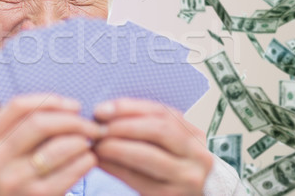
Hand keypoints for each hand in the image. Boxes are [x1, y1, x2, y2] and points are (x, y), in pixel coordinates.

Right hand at [0, 93, 101, 195]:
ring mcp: (14, 181)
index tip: (74, 106)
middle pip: (39, 123)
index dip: (50, 101)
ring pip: (58, 146)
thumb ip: (25, 131)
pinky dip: (86, 160)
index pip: (17, 107)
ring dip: (81, 141)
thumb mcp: (9, 158)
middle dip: (73, 120)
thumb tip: (68, 107)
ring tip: (89, 144)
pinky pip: (70, 170)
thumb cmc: (21, 184)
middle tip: (92, 126)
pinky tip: (90, 160)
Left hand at [92, 98, 213, 195]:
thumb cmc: (176, 166)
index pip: (161, 112)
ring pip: (146, 155)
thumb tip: (106, 114)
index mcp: (195, 133)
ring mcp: (186, 177)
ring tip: (96, 144)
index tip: (102, 109)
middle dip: (121, 126)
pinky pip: (137, 179)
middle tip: (97, 128)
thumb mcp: (170, 143)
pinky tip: (101, 162)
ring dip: (116, 147)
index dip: (128, 108)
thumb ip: (146, 126)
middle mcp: (196, 154)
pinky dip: (115, 168)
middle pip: (157, 130)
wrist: (198, 195)